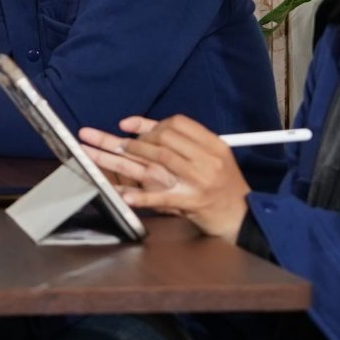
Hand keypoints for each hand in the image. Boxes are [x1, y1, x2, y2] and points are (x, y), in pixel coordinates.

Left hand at [77, 115, 251, 238]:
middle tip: (103, 140)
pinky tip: (123, 197)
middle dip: (129, 140)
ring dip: (125, 157)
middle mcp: (205, 160)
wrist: (243, 216)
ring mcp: (197, 182)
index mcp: (212, 145)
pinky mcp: (191, 203)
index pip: (177, 124)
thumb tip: (138, 126)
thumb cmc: (225, 185)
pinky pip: (161, 198)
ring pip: (156, 162)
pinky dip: (141, 197)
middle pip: (161, 141)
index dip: (148, 123)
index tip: (125, 125)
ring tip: (96, 155)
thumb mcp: (212, 156)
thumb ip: (182, 140)